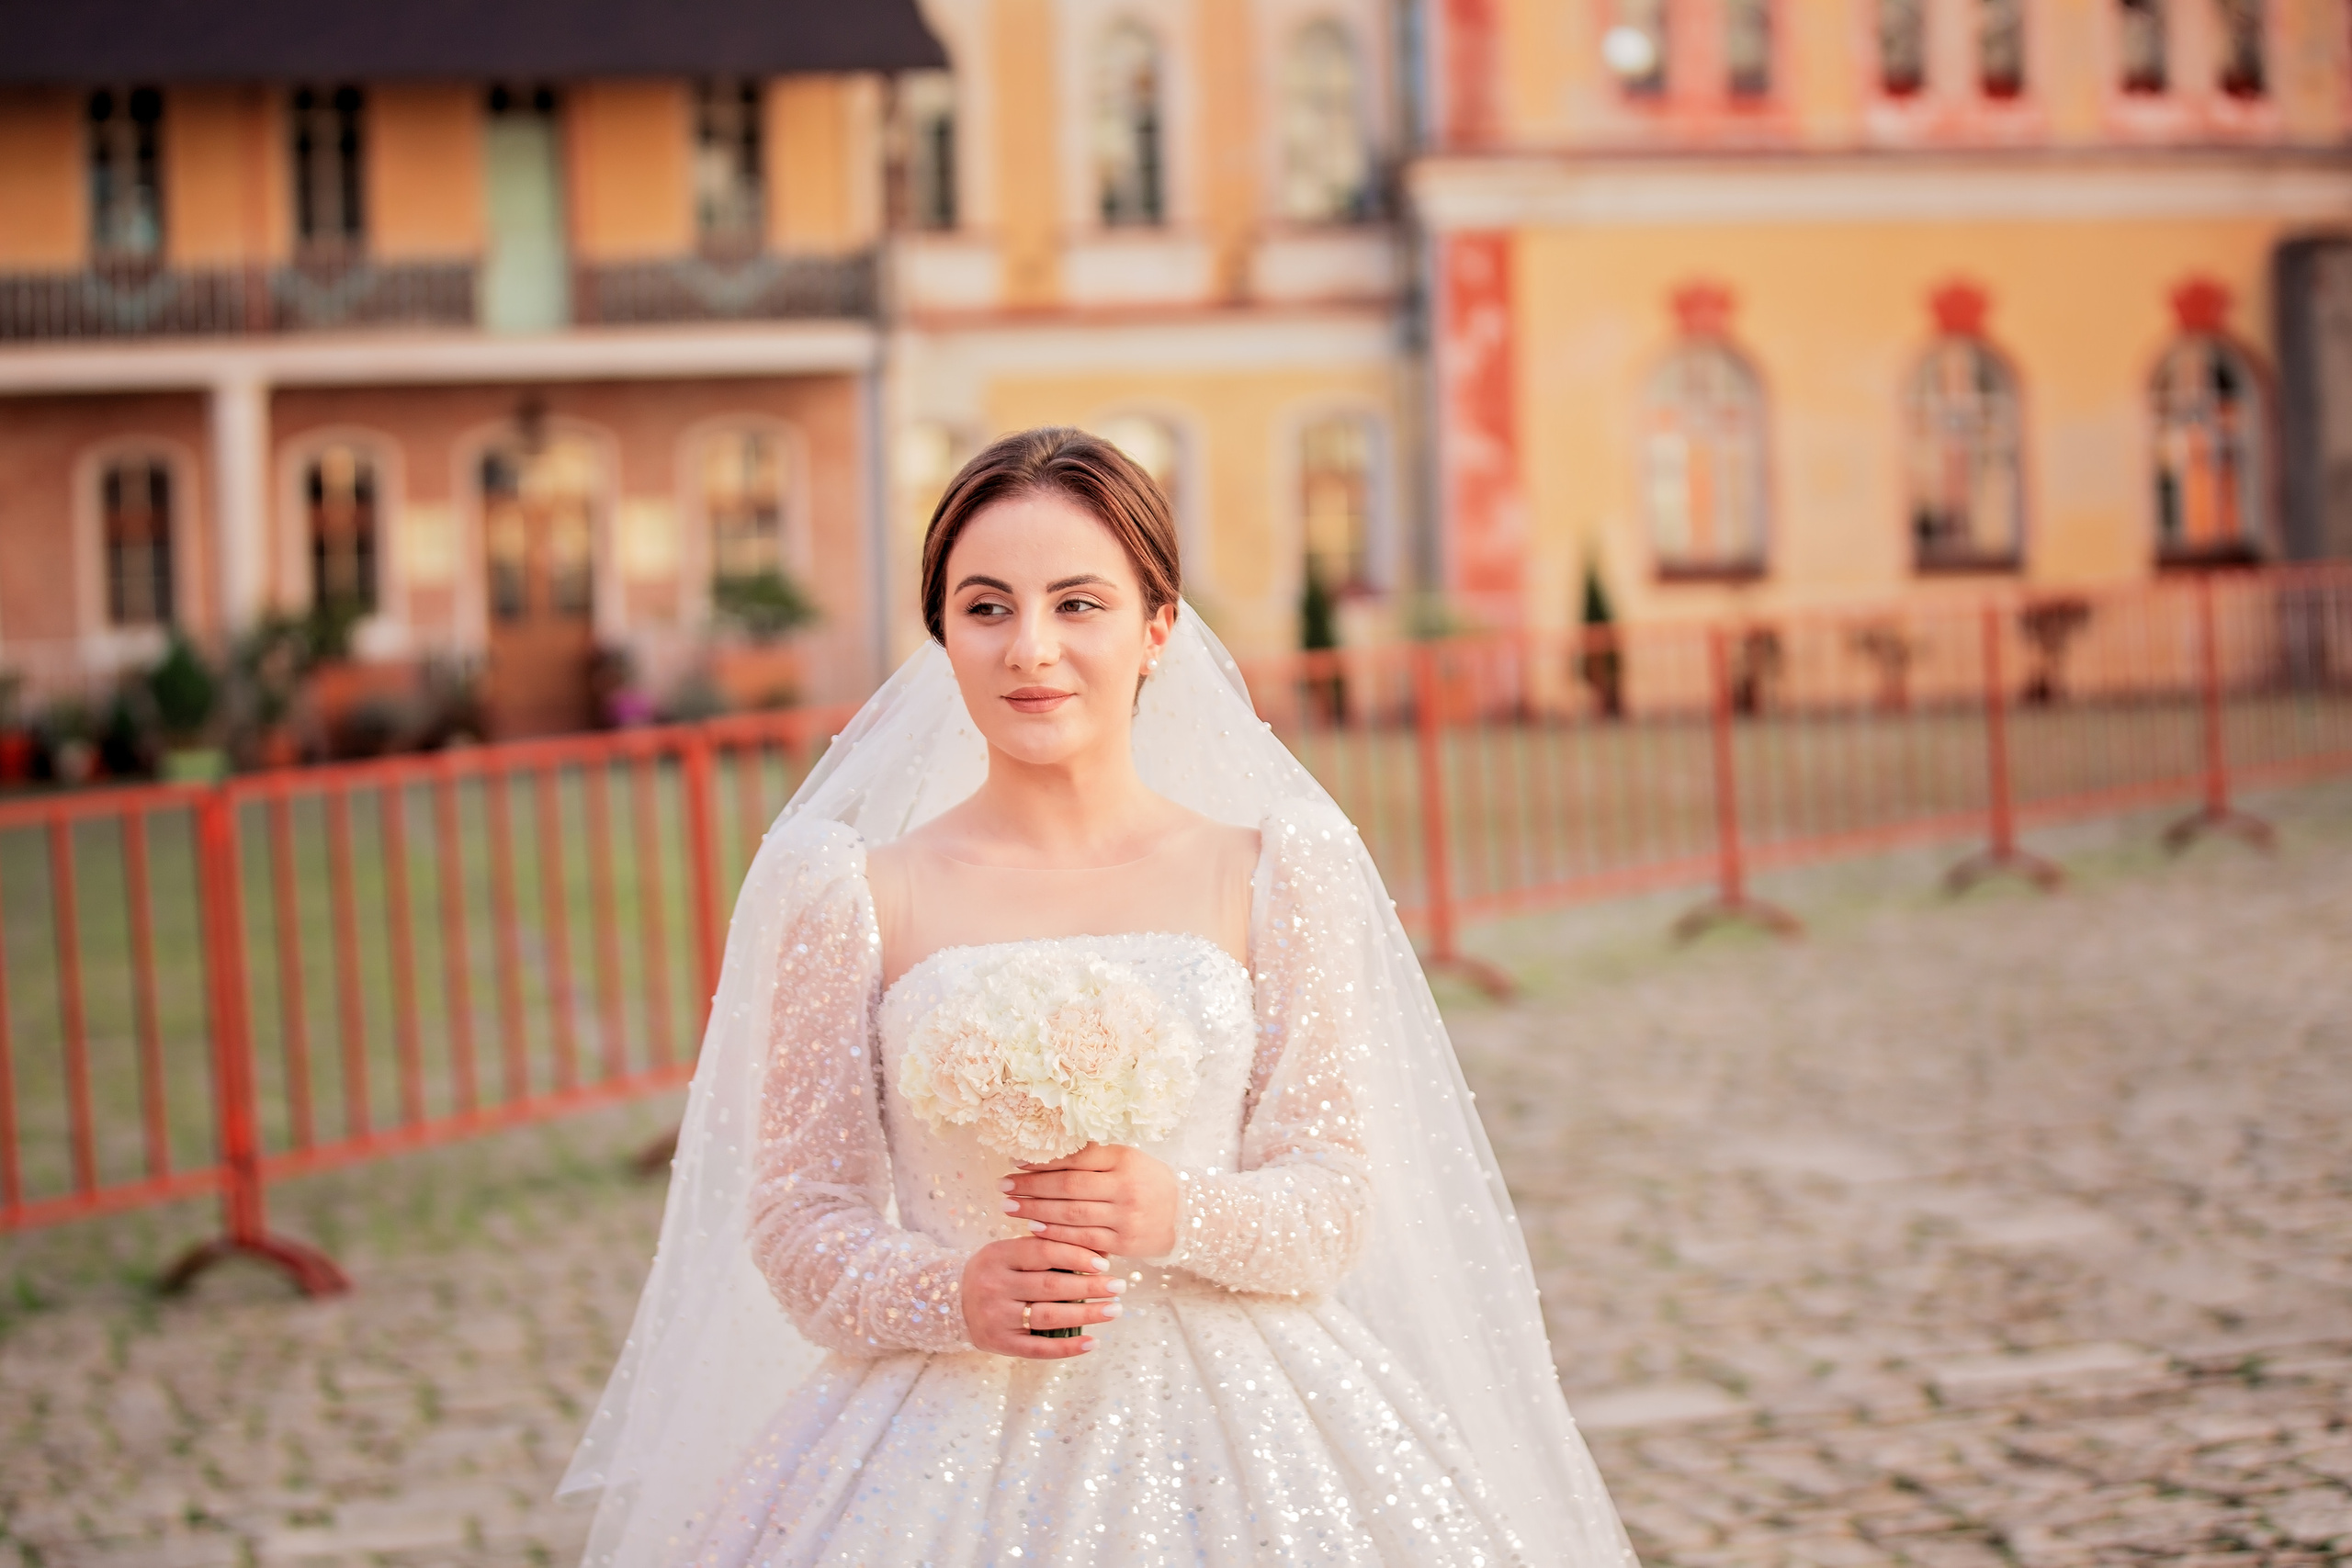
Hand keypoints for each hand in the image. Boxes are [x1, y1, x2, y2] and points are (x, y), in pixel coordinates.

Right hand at [960, 1237, 1123, 1357]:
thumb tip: (1097, 1248)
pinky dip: (1068, 1347)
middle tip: (1118, 1286)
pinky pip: (1038, 1348)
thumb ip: (1043, 1248)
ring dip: (1087, 1314)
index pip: (1044, 1252)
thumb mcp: (1009, 1252)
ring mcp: (996, 1317)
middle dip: (1090, 1286)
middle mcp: (995, 1286)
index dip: (1076, 1256)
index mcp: (998, 1255)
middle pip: (1051, 1286)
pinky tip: (1093, 1342)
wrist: (952, 1302)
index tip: (1104, 1262)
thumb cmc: (995, 1272)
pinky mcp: (1000, 1343)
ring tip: (1114, 1310)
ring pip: (1049, 1316)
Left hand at [1002, 1142, 1178, 1259]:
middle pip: (1068, 1187)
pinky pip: (1082, 1239)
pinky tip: (1033, 1228)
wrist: (1185, 1216)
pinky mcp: (1124, 1243)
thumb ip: (1094, 1156)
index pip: (1076, 1157)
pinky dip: (1055, 1234)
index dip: (1043, 1160)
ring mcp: (1125, 1217)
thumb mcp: (1128, 1159)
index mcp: (1125, 1158)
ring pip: (1071, 1214)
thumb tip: (1046, 1152)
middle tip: (1003, 1186)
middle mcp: (1125, 1186)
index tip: (1015, 1161)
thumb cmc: (1147, 1182)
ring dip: (1036, 1211)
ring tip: (1010, 1207)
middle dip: (1031, 1187)